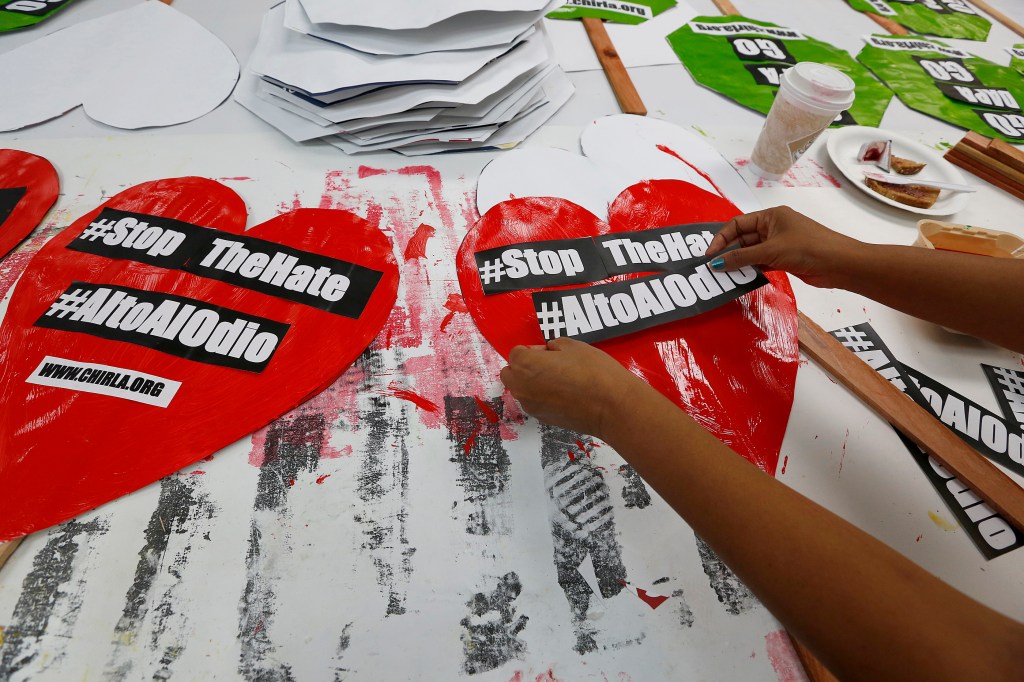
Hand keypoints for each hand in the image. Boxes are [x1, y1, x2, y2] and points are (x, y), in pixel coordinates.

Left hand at [499, 337, 643, 438]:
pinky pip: (534, 403)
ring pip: (521, 390)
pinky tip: (565, 396)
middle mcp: (521, 387)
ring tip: (560, 382)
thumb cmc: (593, 370)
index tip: (551, 353)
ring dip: (531, 383)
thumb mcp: (574, 346)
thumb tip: (547, 353)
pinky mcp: (542, 419)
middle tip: (549, 366)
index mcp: (525, 365)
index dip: (533, 350)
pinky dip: (542, 397)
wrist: (611, 406)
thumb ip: (553, 346)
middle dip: (523, 367)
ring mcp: (530, 406)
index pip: (516, 352)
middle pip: (511, 373)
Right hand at [705, 206, 861, 287]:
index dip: (722, 238)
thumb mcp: (770, 251)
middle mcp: (773, 227)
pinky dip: (751, 269)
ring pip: (751, 252)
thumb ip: (741, 257)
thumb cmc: (806, 248)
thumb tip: (715, 263)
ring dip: (739, 262)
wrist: (839, 264)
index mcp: (770, 215)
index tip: (709, 255)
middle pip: (743, 238)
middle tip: (713, 268)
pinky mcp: (784, 259)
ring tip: (724, 276)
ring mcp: (779, 243)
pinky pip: (761, 262)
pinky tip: (740, 279)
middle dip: (728, 252)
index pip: (738, 224)